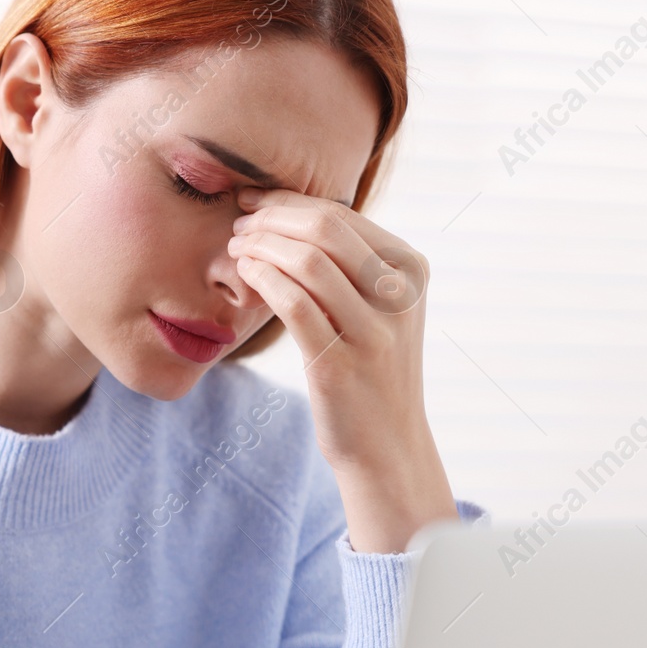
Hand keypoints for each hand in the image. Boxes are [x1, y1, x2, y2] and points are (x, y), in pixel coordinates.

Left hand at [227, 187, 456, 552]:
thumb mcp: (380, 308)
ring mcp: (373, 332)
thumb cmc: (371, 370)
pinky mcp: (340, 365)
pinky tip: (244, 274)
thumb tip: (287, 214)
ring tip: (235, 249)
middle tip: (237, 226)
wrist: (386, 445)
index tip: (251, 202)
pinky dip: (263, 279)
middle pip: (324, 228)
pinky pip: (294, 304)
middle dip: (270, 219)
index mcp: (411, 270)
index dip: (286, 202)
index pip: (340, 215)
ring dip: (260, 246)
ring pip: (307, 261)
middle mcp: (399, 296)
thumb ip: (351, 263)